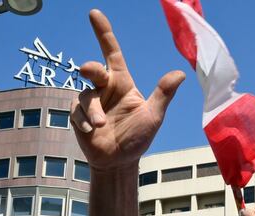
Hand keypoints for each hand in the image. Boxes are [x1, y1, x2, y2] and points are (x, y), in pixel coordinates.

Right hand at [70, 10, 184, 173]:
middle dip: (89, 68)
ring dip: (92, 110)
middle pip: (93, 70)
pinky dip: (82, 120)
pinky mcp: (78, 116)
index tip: (94, 14)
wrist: (118, 163)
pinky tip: (91, 131)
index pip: (112, 53)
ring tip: (101, 126)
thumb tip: (180, 74)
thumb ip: (163, 94)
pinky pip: (75, 110)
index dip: (103, 33)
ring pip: (84, 95)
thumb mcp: (153, 117)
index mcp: (123, 84)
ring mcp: (90, 103)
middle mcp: (105, 89)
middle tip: (87, 71)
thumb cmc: (138, 139)